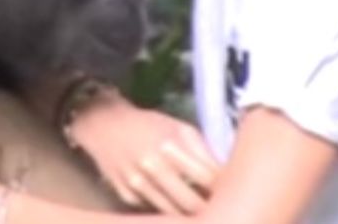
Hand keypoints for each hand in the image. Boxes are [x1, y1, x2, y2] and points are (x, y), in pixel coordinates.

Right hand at [69, 92, 219, 214]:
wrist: (101, 124)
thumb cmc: (146, 124)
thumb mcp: (178, 127)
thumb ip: (203, 149)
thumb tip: (228, 174)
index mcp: (170, 146)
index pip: (210, 179)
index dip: (226, 187)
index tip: (236, 189)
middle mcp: (153, 167)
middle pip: (194, 204)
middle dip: (211, 207)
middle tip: (222, 206)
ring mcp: (137, 185)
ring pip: (174, 213)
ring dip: (191, 214)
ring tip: (202, 209)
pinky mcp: (126, 196)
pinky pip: (154, 211)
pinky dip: (168, 211)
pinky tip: (176, 205)